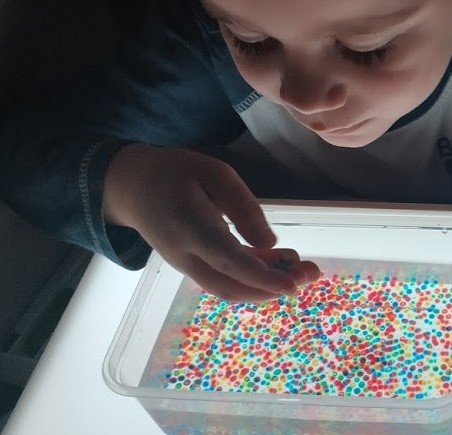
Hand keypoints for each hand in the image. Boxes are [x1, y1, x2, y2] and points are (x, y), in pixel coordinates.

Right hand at [102, 144, 319, 301]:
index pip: (230, 261)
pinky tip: (276, 264)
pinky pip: (223, 280)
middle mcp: (186, 256)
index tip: (293, 285)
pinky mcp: (191, 266)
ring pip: (229, 288)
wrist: (131, 187)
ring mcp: (186, 266)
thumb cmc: (175, 172)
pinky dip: (252, 278)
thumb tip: (270, 243)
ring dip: (266, 286)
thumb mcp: (213, 173)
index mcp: (191, 227)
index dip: (263, 277)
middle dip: (273, 287)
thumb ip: (241, 206)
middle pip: (232, 285)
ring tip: (301, 268)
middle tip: (311, 273)